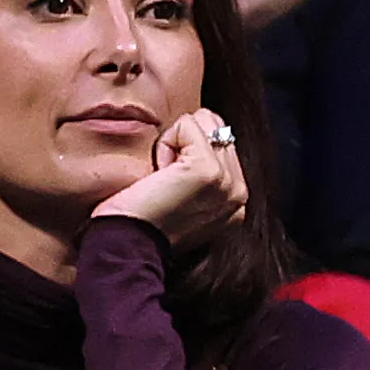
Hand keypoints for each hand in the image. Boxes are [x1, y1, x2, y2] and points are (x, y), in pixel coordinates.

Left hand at [91, 107, 249, 250]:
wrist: (130, 246)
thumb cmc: (141, 222)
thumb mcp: (182, 199)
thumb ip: (201, 173)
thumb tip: (196, 132)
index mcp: (236, 200)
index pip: (223, 141)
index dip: (187, 150)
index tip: (171, 187)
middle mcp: (239, 192)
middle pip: (216, 127)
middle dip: (183, 145)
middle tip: (165, 182)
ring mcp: (228, 182)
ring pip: (203, 123)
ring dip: (173, 145)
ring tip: (163, 179)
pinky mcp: (209, 171)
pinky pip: (187, 126)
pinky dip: (164, 144)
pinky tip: (158, 174)